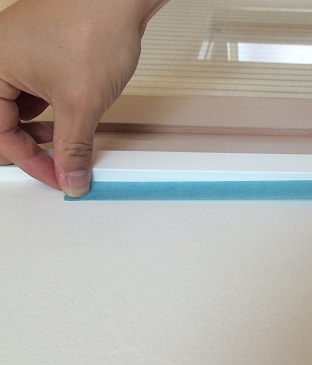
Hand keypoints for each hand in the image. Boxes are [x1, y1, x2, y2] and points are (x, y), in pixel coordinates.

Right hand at [0, 0, 165, 196]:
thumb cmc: (93, 29)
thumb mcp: (81, 104)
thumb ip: (74, 148)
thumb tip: (71, 178)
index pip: (0, 132)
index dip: (31, 162)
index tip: (59, 179)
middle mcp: (0, 58)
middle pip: (5, 120)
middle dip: (34, 146)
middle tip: (62, 165)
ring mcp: (19, 52)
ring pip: (22, 105)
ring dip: (44, 129)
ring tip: (69, 144)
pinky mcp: (41, 49)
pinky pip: (37, 88)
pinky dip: (53, 109)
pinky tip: (72, 119)